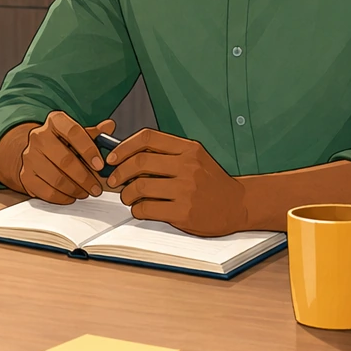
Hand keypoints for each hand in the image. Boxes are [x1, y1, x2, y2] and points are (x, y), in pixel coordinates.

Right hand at [8, 112, 115, 203]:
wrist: (37, 153)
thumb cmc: (63, 143)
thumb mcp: (79, 135)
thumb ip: (94, 134)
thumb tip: (109, 126)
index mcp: (55, 121)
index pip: (73, 132)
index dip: (89, 150)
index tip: (100, 166)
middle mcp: (39, 136)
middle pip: (65, 159)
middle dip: (85, 177)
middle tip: (97, 188)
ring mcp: (29, 156)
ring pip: (56, 178)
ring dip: (75, 189)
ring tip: (86, 192)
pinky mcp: (25, 175)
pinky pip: (46, 191)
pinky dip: (62, 197)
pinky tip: (71, 196)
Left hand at [105, 130, 246, 236]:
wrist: (237, 204)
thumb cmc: (211, 181)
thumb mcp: (195, 157)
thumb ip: (167, 153)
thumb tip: (127, 155)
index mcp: (188, 149)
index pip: (147, 138)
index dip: (123, 147)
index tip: (112, 158)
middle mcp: (187, 166)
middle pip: (139, 162)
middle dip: (119, 173)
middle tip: (114, 181)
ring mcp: (186, 190)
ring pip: (140, 186)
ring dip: (126, 194)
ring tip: (128, 197)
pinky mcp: (184, 212)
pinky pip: (147, 209)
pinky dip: (137, 209)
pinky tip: (140, 209)